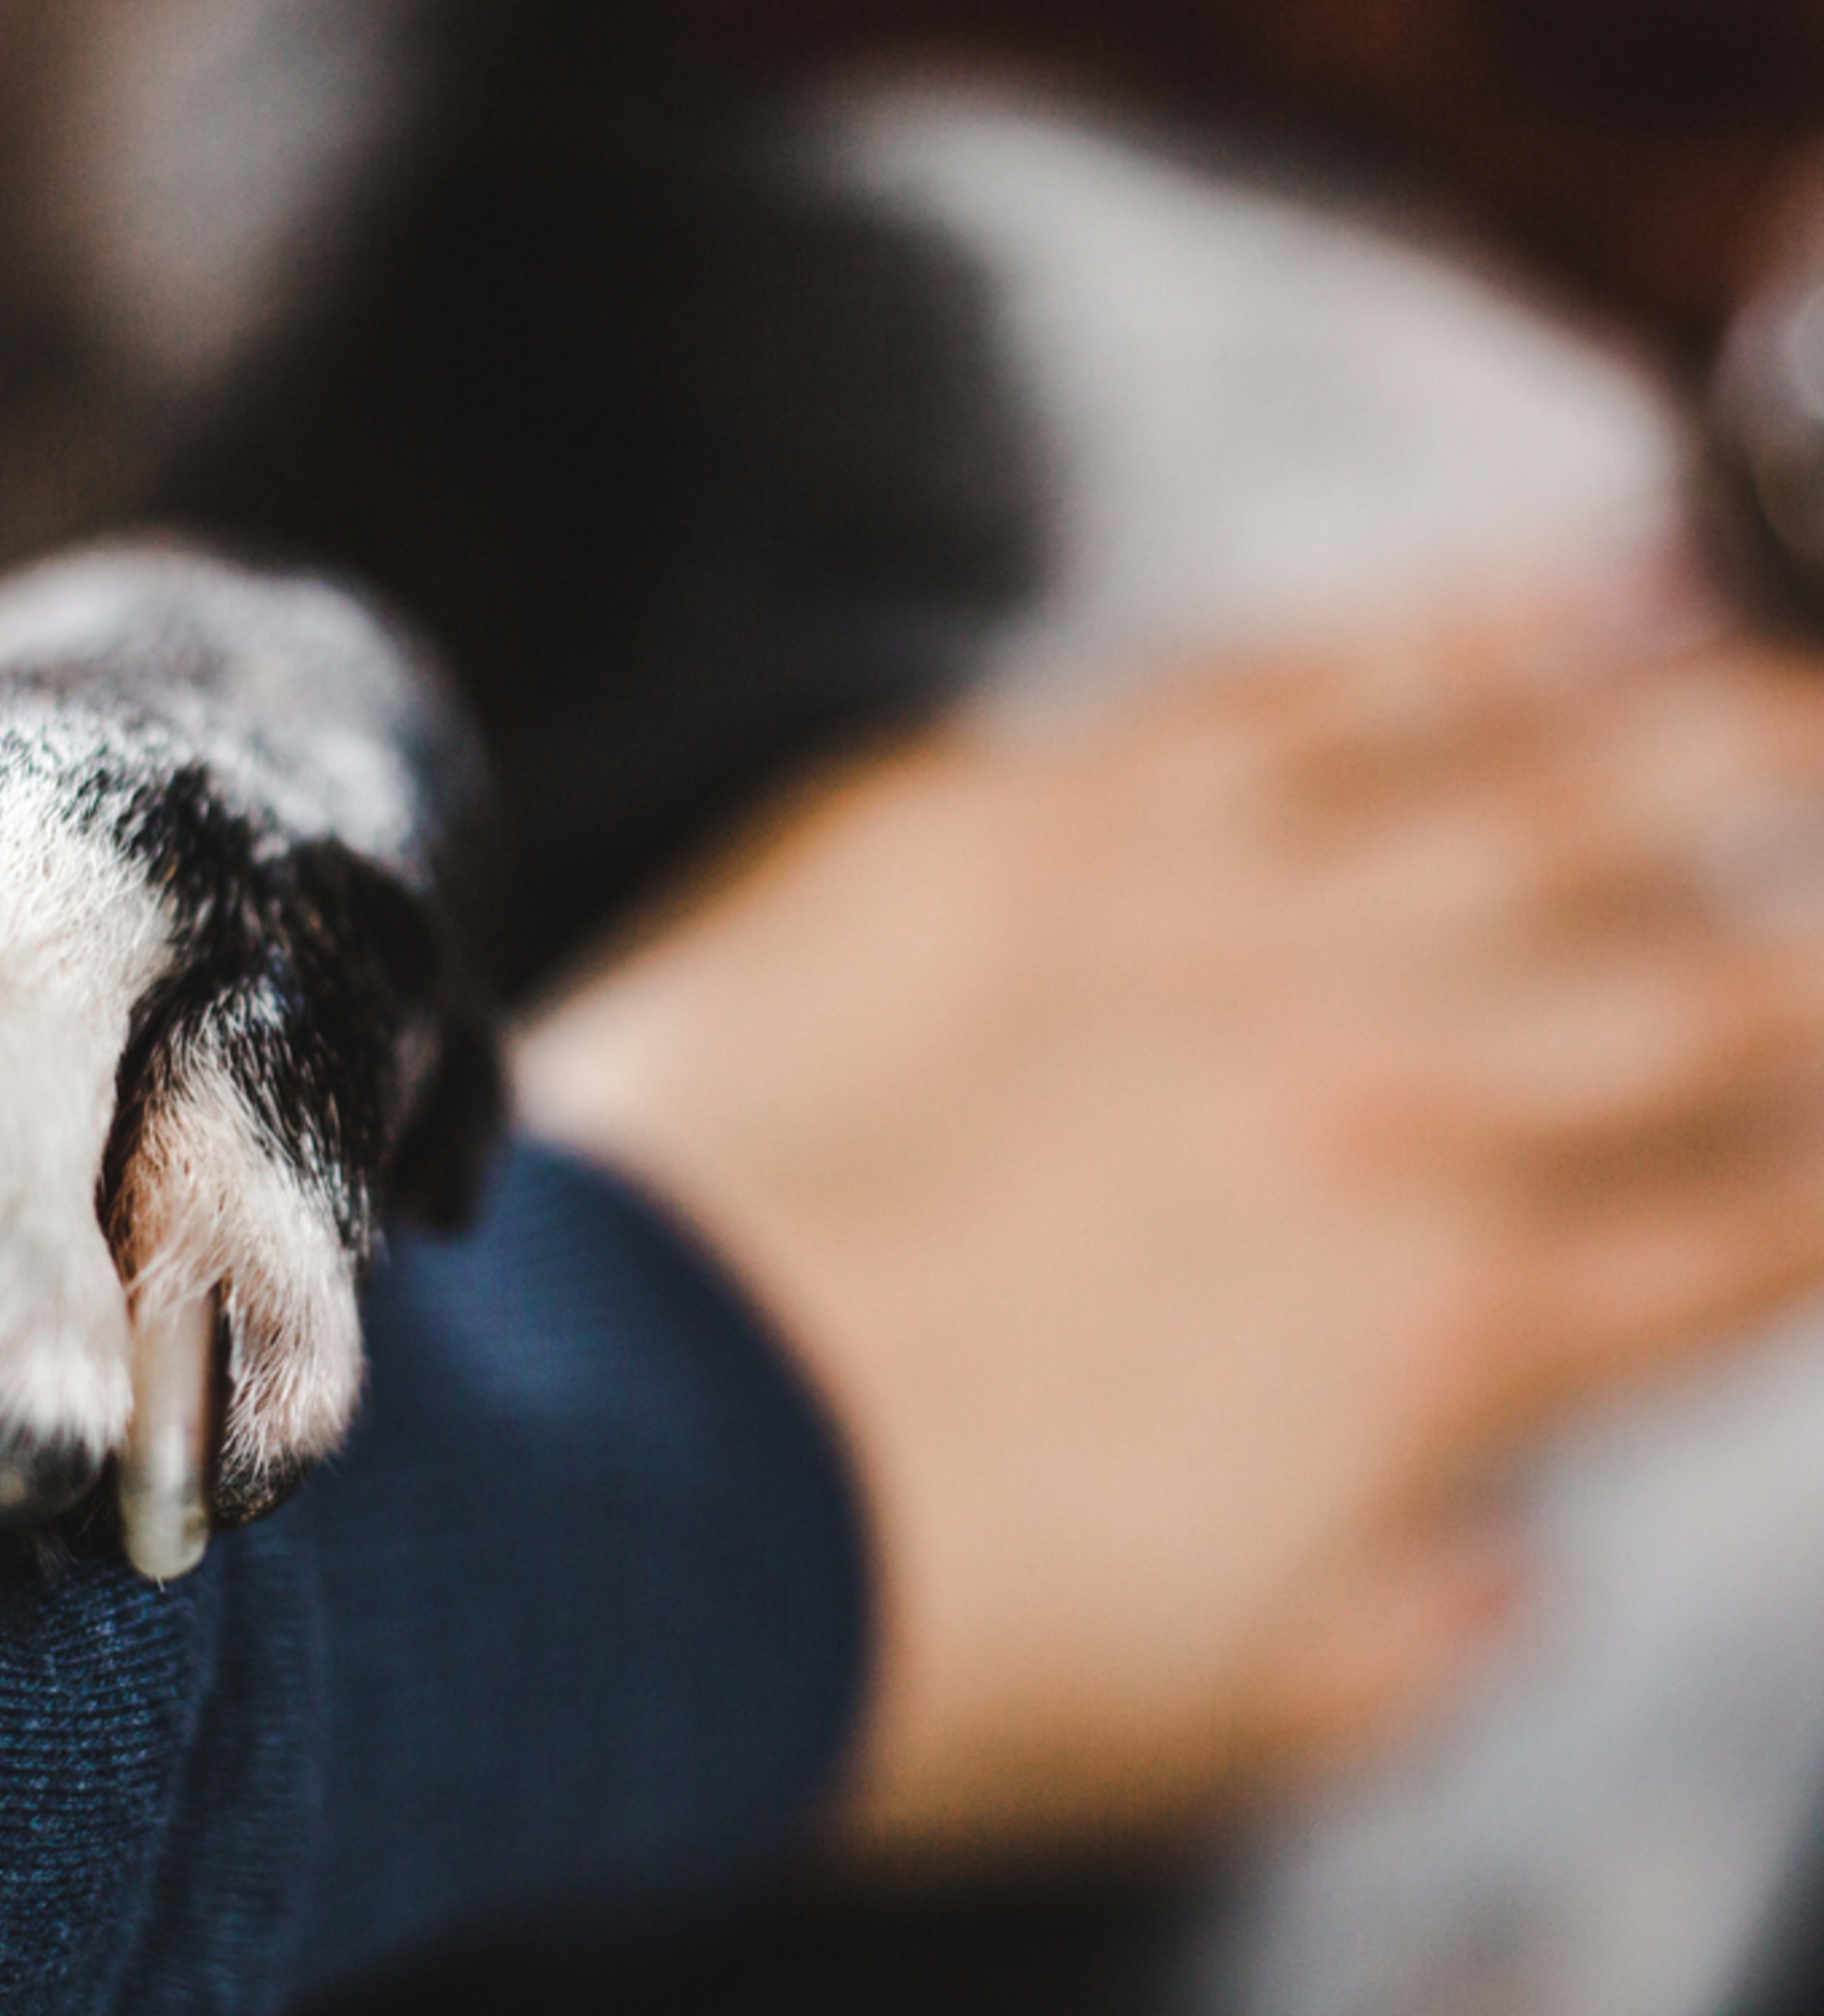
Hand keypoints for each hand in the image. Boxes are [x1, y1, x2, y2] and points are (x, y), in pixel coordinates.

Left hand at [520, 589, 1823, 1852]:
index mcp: (1443, 1329)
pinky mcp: (1012, 814)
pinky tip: (1560, 581)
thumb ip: (1415, 1628)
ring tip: (1813, 690)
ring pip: (1536, 785)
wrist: (595, 1485)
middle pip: (1700, 974)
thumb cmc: (885, 1617)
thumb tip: (1501, 1553)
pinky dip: (1444, 628)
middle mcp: (1367, 1094)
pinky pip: (1278, 685)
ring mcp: (1193, 925)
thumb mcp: (1224, 1715)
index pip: (1755, 1219)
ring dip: (1716, 725)